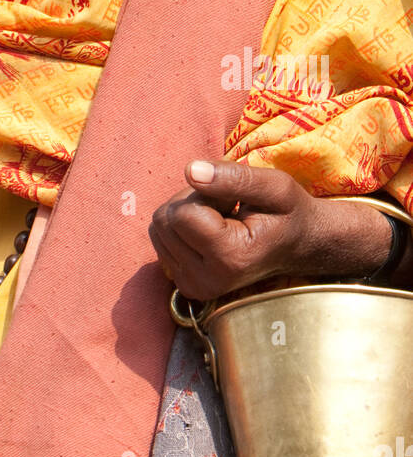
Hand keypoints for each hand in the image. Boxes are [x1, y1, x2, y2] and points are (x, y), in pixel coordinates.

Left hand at [149, 160, 392, 300]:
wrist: (298, 246)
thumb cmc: (288, 212)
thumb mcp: (274, 185)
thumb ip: (233, 177)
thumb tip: (189, 170)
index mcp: (230, 259)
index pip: (182, 214)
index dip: (205, 195)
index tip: (234, 203)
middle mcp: (208, 281)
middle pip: (165, 219)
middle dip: (192, 203)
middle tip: (228, 210)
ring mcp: (194, 287)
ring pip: (159, 227)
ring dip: (186, 213)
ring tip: (221, 220)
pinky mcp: (184, 284)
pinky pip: (160, 238)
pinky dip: (181, 228)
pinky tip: (211, 232)